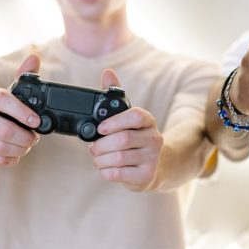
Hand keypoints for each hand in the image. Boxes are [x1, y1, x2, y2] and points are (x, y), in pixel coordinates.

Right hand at [0, 53, 41, 165]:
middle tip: (34, 138)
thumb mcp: (7, 93)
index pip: (3, 100)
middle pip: (5, 131)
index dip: (21, 112)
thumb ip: (23, 76)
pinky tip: (15, 153)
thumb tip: (34, 57)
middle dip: (26, 138)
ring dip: (21, 149)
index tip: (36, 121)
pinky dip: (11, 159)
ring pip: (2, 147)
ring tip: (26, 145)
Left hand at [88, 68, 163, 190]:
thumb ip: (116, 94)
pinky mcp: (146, 176)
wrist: (155, 166)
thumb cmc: (135, 138)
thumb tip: (108, 72)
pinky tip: (106, 168)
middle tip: (93, 148)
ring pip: (118, 158)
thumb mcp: (127, 117)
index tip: (100, 128)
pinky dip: (105, 171)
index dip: (115, 122)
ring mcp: (152, 159)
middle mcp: (154, 139)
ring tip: (98, 158)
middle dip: (101, 145)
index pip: (135, 116)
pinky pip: (118, 174)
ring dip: (100, 159)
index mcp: (148, 121)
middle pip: (123, 140)